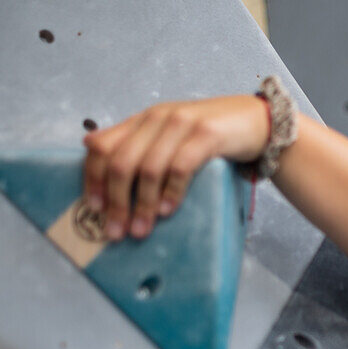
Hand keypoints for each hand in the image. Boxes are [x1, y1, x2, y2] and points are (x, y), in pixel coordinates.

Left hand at [82, 95, 269, 239]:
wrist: (258, 122)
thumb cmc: (213, 135)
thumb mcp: (170, 134)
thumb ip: (136, 140)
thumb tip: (90, 145)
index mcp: (144, 120)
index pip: (103, 145)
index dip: (93, 178)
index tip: (93, 208)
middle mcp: (158, 118)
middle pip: (122, 162)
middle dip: (115, 201)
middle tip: (115, 230)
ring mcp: (182, 124)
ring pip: (149, 168)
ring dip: (142, 205)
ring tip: (141, 230)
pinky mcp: (207, 135)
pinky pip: (180, 167)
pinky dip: (171, 192)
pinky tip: (167, 211)